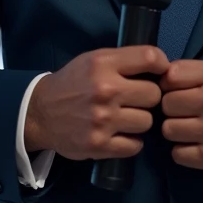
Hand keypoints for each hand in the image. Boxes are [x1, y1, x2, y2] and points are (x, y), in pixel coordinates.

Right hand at [24, 44, 169, 159]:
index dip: (162, 66)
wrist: (40, 113)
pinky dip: (131, 141)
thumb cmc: (73, 82)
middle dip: (148, 97)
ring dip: (140, 121)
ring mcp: (102, 120)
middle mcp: (105, 90)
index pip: (151, 58)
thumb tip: (163, 67)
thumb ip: (125, 60)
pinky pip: (135, 145)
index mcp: (103, 64)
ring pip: (147, 122)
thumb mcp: (95, 60)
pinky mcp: (99, 145)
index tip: (160, 74)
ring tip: (126, 117)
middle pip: (154, 95)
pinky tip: (120, 134)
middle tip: (136, 100)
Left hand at [159, 59, 202, 176]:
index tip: (178, 91)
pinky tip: (195, 144)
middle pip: (166, 104)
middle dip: (173, 109)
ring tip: (190, 128)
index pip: (170, 76)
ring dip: (176, 130)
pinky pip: (177, 153)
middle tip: (186, 112)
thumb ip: (192, 71)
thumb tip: (157, 78)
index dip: (169, 84)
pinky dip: (183, 150)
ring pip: (168, 130)